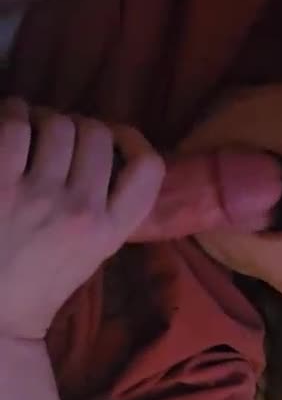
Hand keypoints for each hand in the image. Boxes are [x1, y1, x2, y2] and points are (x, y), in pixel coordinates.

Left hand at [0, 98, 164, 339]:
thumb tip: (100, 148)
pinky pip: (16, 124)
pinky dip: (14, 116)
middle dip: (78, 129)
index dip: (132, 140)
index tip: (114, 139)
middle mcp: (82, 211)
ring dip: (43, 120)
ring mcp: (39, 196)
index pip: (148, 169)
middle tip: (60, 142)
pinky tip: (11, 127)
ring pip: (57, 123)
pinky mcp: (0, 183)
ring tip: (31, 133)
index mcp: (110, 233)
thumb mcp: (91, 255)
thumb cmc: (40, 283)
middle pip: (95, 133)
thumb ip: (107, 209)